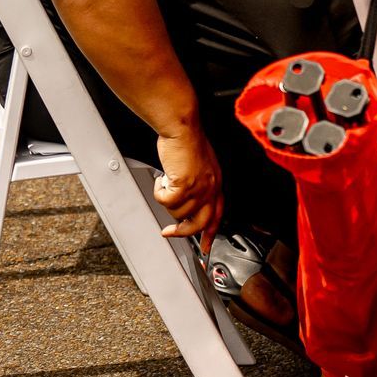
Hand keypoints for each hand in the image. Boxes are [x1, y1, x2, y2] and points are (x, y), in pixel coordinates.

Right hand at [154, 125, 223, 251]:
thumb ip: (200, 185)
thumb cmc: (189, 142)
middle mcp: (210, 188)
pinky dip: (159, 191)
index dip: (210, 233)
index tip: (205, 247)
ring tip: (166, 182)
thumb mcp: (202, 167)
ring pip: (178, 212)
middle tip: (169, 232)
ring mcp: (198, 188)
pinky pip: (166, 201)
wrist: (183, 129)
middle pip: (200, 223)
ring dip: (167, 200)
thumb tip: (189, 202)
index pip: (217, 215)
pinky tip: (162, 179)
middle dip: (182, 231)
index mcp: (216, 183)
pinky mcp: (184, 185)